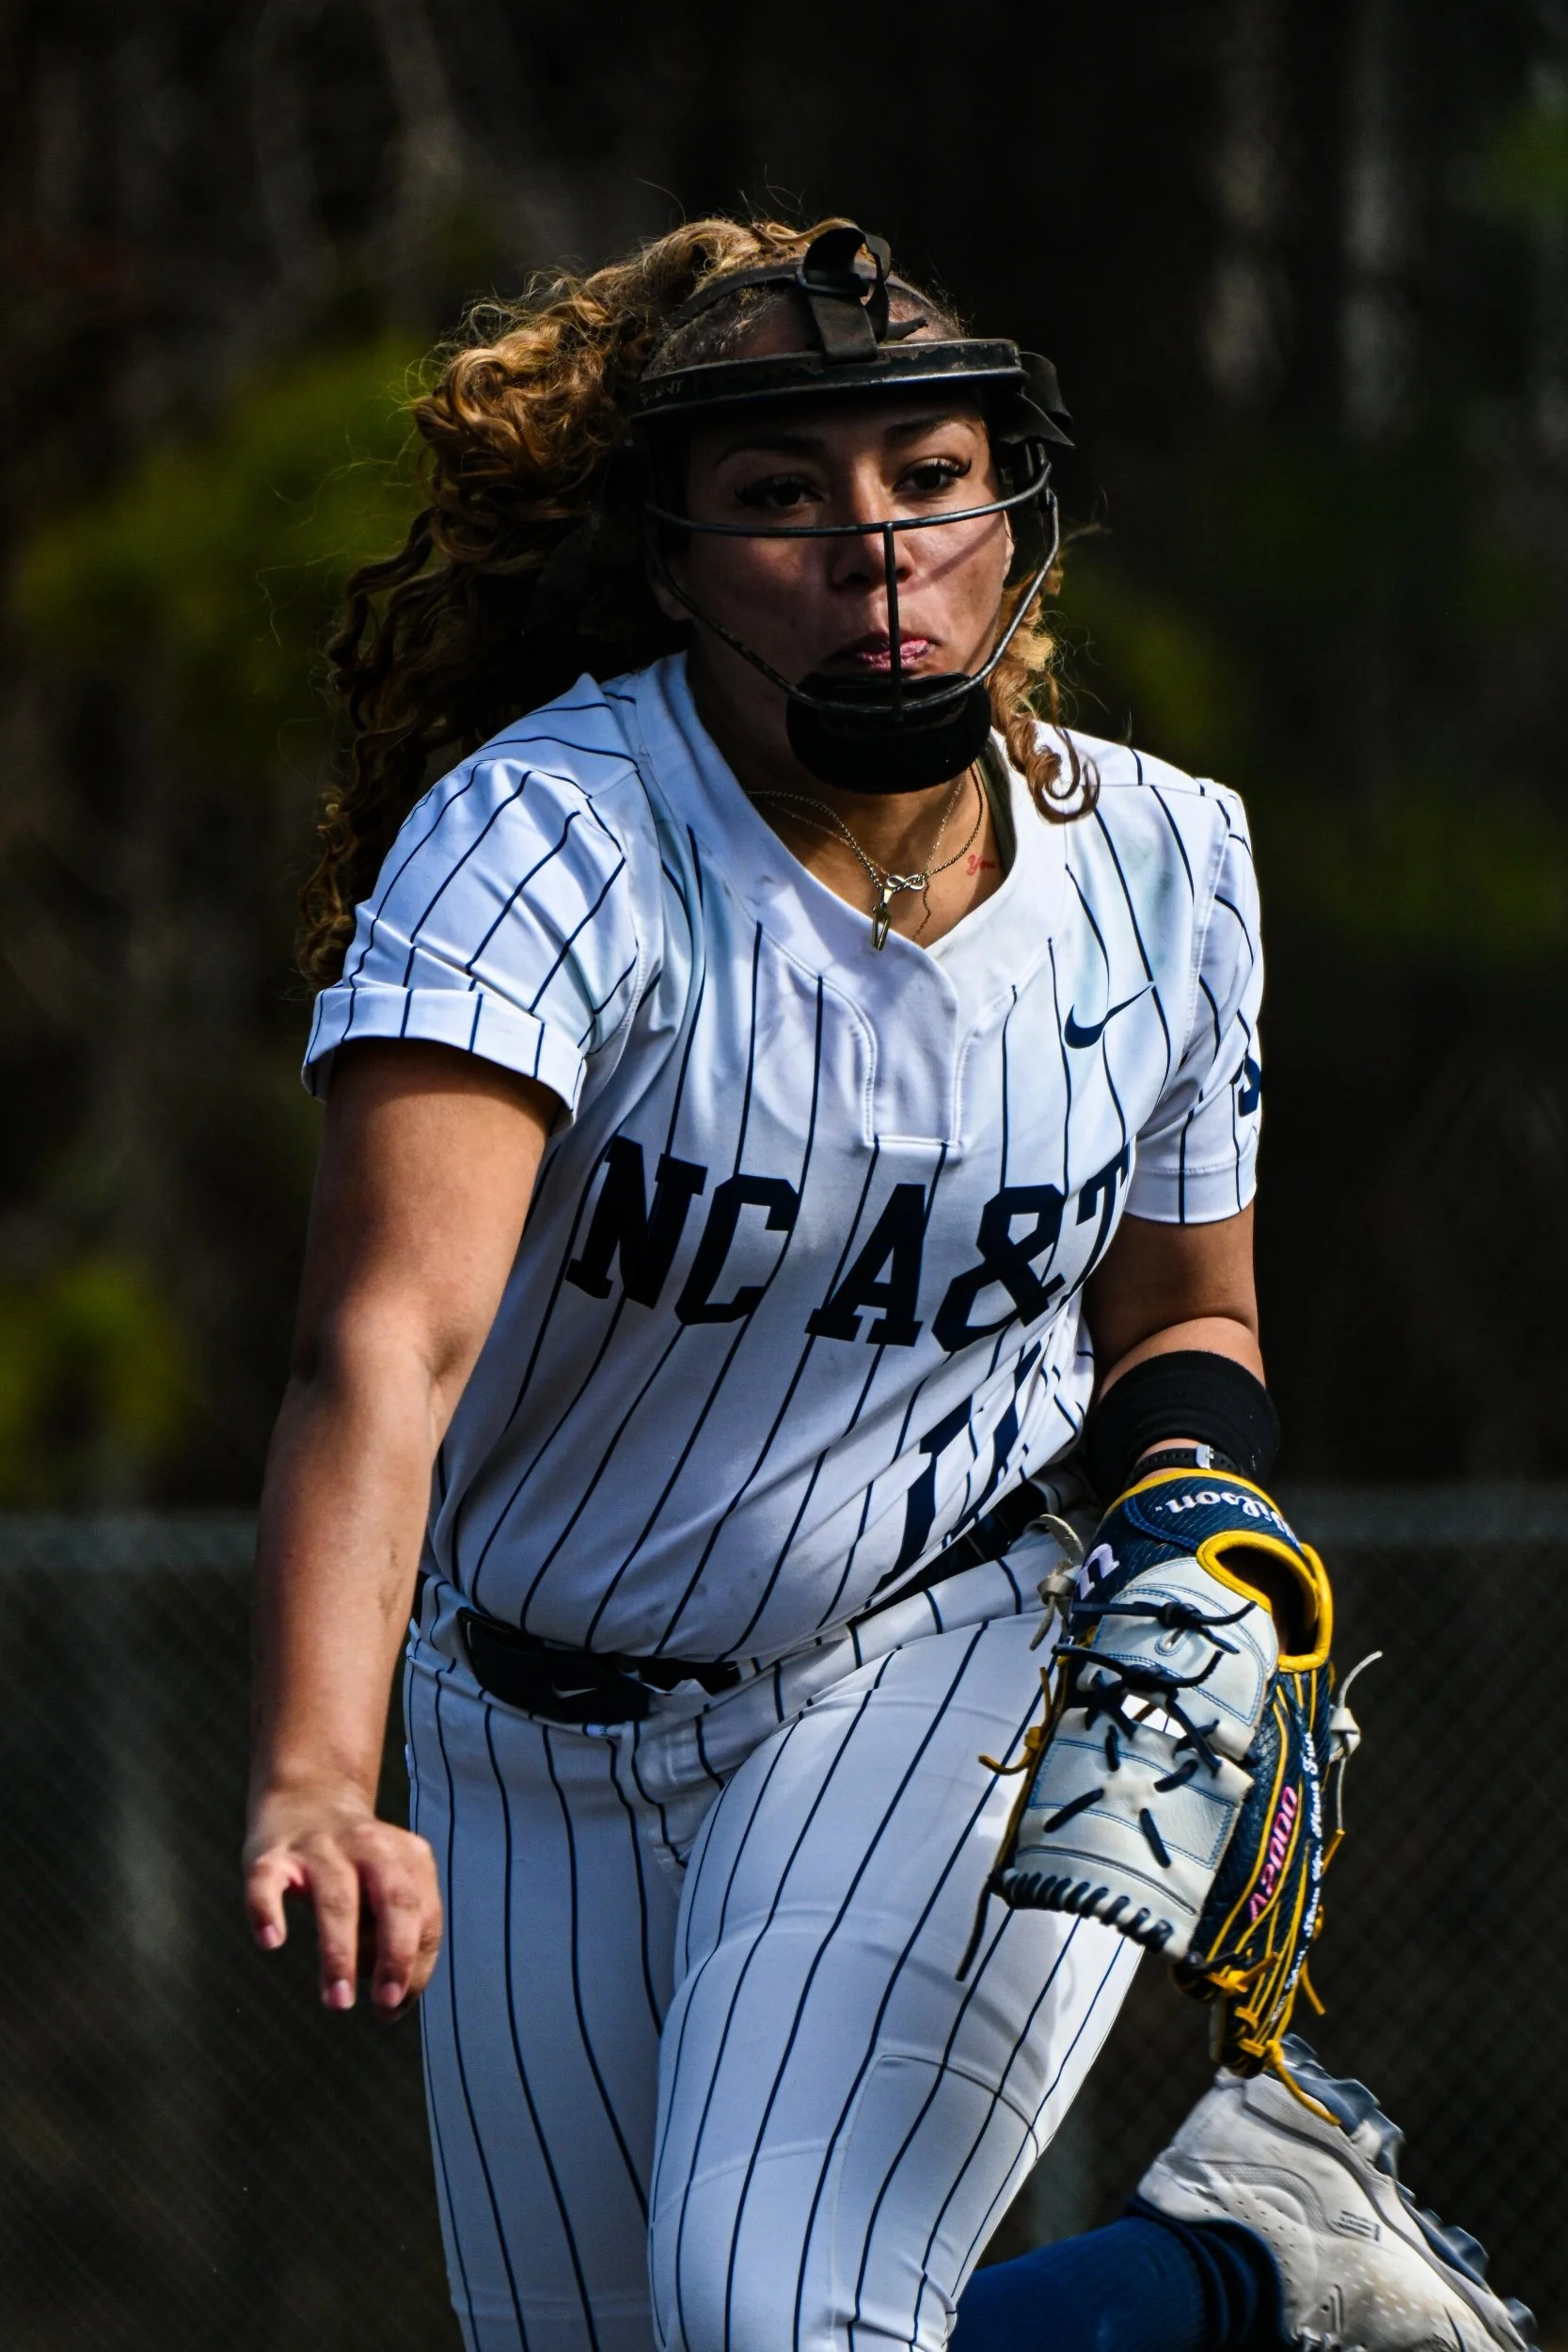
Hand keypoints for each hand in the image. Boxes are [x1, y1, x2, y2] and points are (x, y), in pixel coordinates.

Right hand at [244, 1782, 442, 2018]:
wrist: (307, 1797)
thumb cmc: (354, 1864)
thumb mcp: (387, 1883)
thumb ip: (393, 1933)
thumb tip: (393, 2005)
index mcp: (406, 1855)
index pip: (425, 1915)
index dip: (417, 1965)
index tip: (396, 2005)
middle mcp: (369, 1846)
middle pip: (395, 1899)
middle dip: (394, 1954)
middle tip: (384, 2003)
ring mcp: (320, 1848)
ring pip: (336, 1898)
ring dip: (340, 1953)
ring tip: (338, 2000)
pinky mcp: (272, 1855)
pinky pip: (268, 1882)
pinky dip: (268, 1910)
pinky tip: (272, 1941)